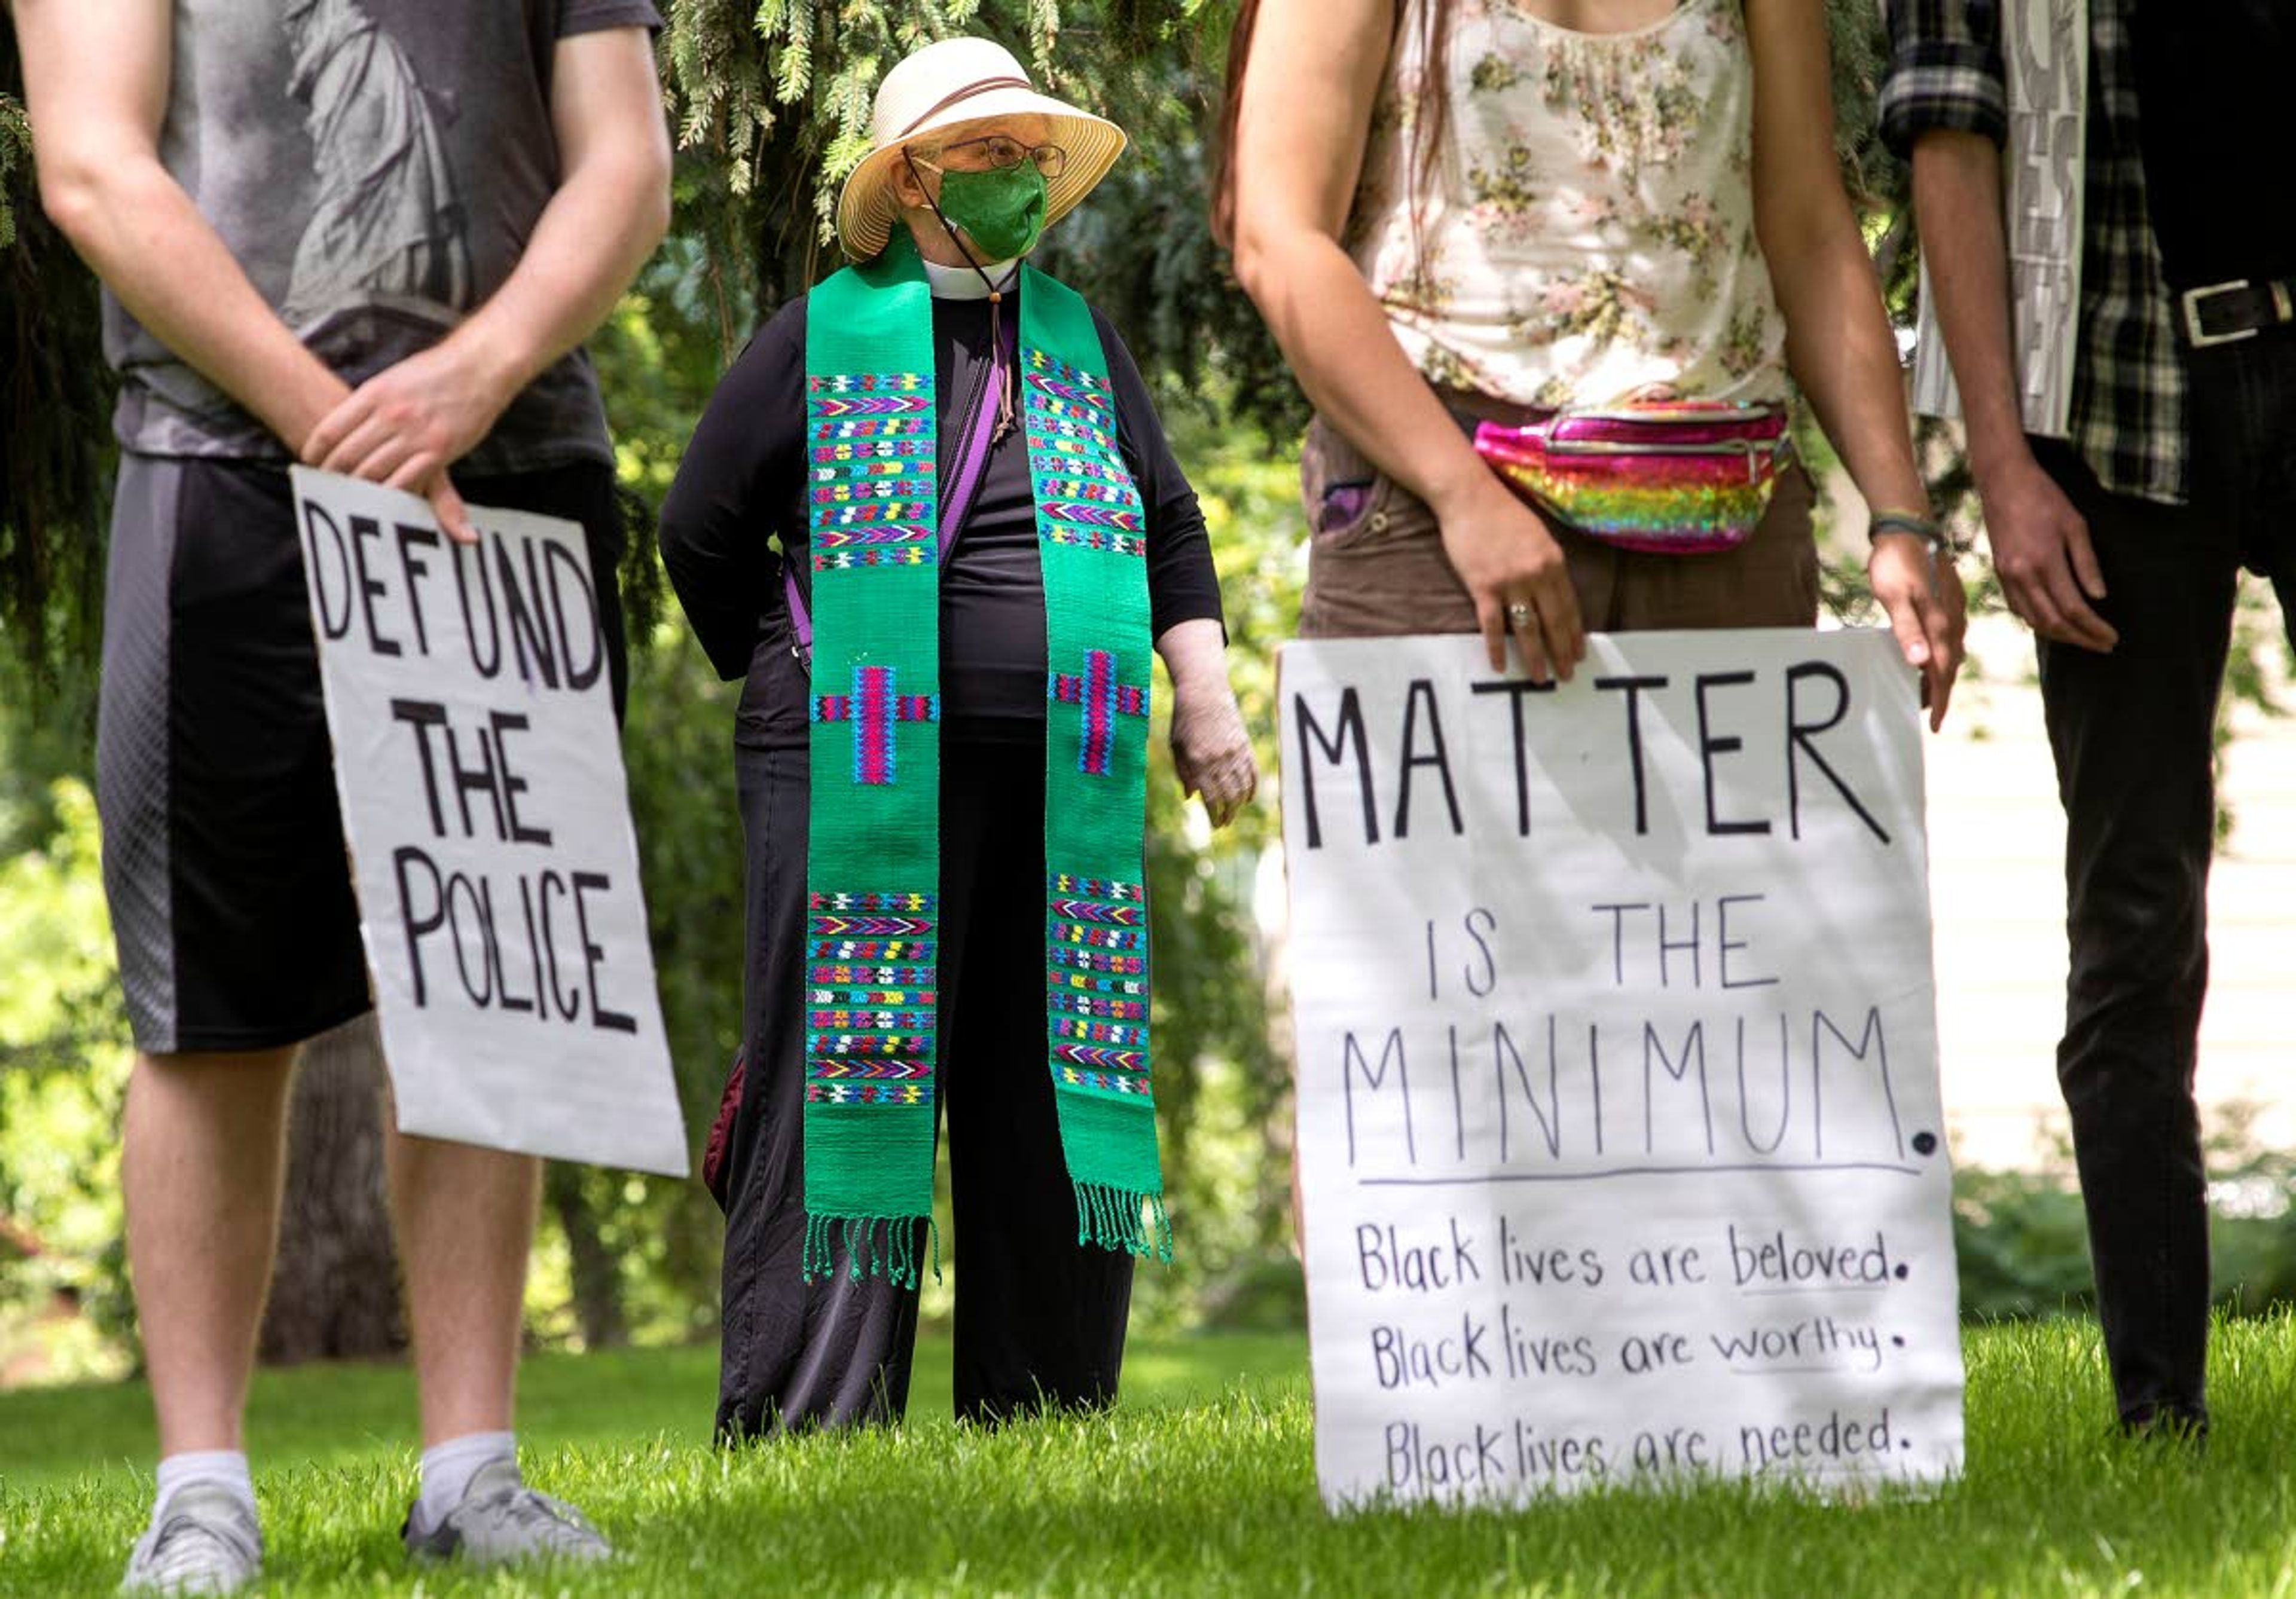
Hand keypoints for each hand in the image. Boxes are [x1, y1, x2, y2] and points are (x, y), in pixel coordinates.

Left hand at [300, 338, 513, 543]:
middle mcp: (390, 415)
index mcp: (375, 394)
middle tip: (326, 487)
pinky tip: (383, 501)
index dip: (315, 451)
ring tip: (349, 499)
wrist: (480, 365)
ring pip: (373, 471)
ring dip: (358, 488)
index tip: (310, 462)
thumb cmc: (438, 369)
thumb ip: (372, 400)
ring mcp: (414, 435)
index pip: (330, 430)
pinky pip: (406, 481)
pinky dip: (390, 495)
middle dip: (333, 475)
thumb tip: (350, 420)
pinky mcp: (438, 452)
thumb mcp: (395, 376)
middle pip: (347, 455)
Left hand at [1169, 677, 1257, 829]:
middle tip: (1224, 824)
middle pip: (1228, 796)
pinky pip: (1252, 771)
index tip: (1215, 826)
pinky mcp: (1244, 745)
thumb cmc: (1184, 720)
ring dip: (1239, 804)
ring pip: (1242, 787)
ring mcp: (1234, 752)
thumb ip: (1182, 773)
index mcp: (1198, 761)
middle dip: (1227, 814)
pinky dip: (1252, 787)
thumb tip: (1190, 797)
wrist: (1204, 692)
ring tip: (1233, 813)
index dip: (1214, 815)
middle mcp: (1218, 759)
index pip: (1210, 797)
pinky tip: (1249, 798)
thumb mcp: (1176, 746)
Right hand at [1431, 476, 1584, 679]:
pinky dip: (1496, 648)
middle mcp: (1537, 574)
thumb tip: (1553, 593)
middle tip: (1567, 676)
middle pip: (1553, 622)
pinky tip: (1498, 666)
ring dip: (1534, 657)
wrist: (1468, 496)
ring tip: (1540, 679)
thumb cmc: (1501, 513)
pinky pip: (1492, 625)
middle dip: (1561, 652)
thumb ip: (1547, 563)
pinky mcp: (1484, 587)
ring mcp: (1510, 582)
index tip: (1579, 654)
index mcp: (1553, 561)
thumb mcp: (1537, 534)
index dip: (1575, 633)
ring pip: (1527, 629)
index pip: (1569, 606)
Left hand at [1868, 535, 1967, 731]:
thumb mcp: (1895, 598)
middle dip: (1941, 692)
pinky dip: (1940, 652)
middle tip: (1929, 716)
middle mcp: (1952, 621)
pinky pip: (1949, 636)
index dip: (1939, 700)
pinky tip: (1929, 654)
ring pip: (1950, 651)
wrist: (1908, 528)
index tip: (1935, 725)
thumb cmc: (1896, 563)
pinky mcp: (1949, 600)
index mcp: (1940, 625)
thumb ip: (1907, 630)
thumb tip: (1920, 663)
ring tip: (1926, 690)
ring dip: (1941, 673)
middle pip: (1949, 666)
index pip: (1943, 672)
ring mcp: (1953, 610)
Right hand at [1976, 453, 2116, 651]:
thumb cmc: (2044, 498)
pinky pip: (2018, 608)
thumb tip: (2098, 596)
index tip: (2111, 637)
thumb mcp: (2076, 525)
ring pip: (2033, 620)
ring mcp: (2008, 577)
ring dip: (2059, 635)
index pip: (2073, 608)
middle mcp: (2023, 575)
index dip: (2093, 627)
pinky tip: (2053, 623)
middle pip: (2052, 622)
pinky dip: (2037, 622)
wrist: (2003, 483)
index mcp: (2045, 562)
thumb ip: (2087, 563)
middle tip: (2102, 645)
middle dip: (2079, 638)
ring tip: (2081, 638)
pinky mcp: (2000, 574)